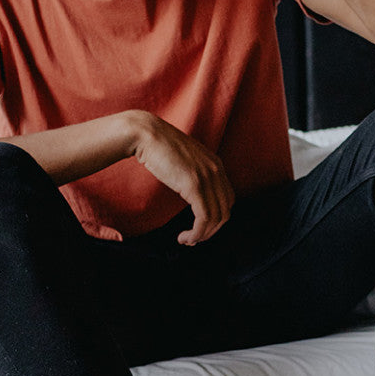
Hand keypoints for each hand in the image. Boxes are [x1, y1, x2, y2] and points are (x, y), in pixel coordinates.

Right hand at [125, 111, 233, 244]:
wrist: (147, 135)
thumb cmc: (160, 148)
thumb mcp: (185, 161)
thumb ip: (195, 174)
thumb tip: (194, 195)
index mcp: (216, 164)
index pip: (227, 200)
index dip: (216, 219)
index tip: (201, 228)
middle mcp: (216, 170)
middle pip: (225, 211)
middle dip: (211, 230)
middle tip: (194, 239)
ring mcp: (207, 177)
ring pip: (216, 218)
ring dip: (203, 235)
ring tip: (187, 240)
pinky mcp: (194, 185)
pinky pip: (204, 217)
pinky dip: (197, 232)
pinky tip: (184, 236)